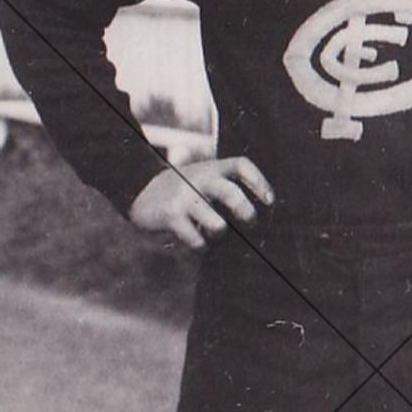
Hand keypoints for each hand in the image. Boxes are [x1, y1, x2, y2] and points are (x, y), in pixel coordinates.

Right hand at [128, 157, 274, 249]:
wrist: (141, 193)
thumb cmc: (185, 192)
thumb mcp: (204, 179)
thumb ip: (225, 188)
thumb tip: (256, 219)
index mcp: (212, 168)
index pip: (241, 165)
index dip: (259, 182)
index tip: (270, 201)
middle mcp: (199, 179)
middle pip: (229, 192)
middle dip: (245, 211)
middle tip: (250, 221)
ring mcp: (184, 197)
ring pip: (216, 223)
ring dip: (220, 233)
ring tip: (215, 233)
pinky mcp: (170, 216)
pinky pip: (196, 240)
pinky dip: (201, 246)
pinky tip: (198, 243)